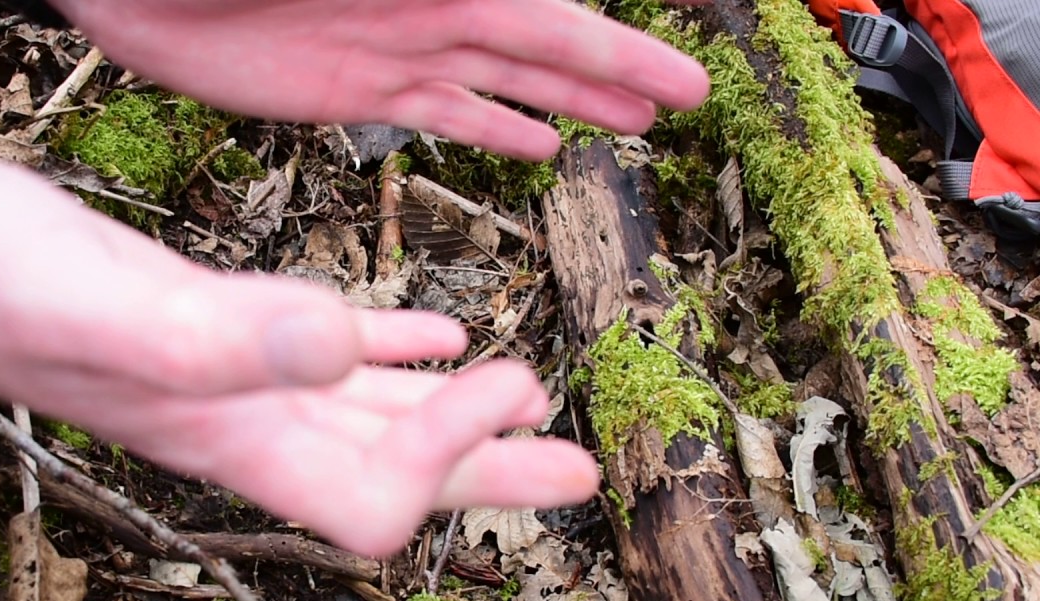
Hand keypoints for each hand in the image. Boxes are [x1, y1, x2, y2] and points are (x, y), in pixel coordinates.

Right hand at [0, 154, 598, 555]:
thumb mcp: (107, 307)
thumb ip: (220, 339)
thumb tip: (345, 348)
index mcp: (230, 438)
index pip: (373, 499)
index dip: (453, 459)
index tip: (508, 385)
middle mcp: (245, 422)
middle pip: (393, 474)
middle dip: (491, 471)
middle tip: (583, 469)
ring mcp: (236, 377)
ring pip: (371, 413)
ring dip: (458, 412)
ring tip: (533, 397)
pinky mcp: (225, 323)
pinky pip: (328, 349)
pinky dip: (389, 347)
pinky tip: (430, 335)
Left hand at [46, 0, 710, 160]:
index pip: (555, 16)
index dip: (626, 52)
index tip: (689, 80)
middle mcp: (432, 8)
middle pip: (547, 48)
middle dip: (617, 77)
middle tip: (681, 106)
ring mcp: (395, 48)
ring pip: (505, 84)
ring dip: (569, 106)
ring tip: (627, 131)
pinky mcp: (352, 89)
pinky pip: (442, 113)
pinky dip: (493, 130)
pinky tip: (532, 146)